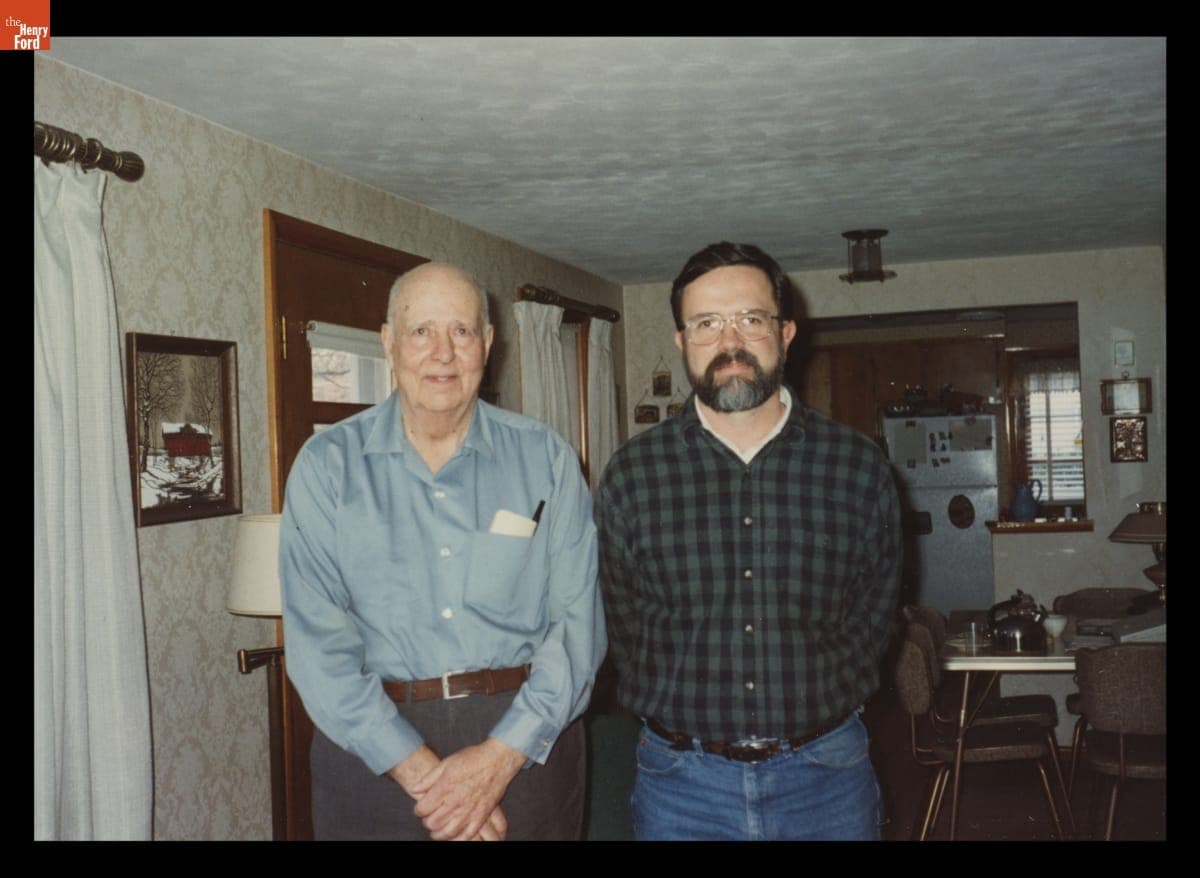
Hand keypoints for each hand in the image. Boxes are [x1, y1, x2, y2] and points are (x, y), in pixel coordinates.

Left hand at [411, 738, 525, 840]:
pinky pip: (467, 835)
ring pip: (447, 832)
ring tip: (438, 830)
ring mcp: (468, 811)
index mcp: (444, 788)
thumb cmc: (473, 759)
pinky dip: (458, 838)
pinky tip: (454, 834)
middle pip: (432, 823)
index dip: (419, 809)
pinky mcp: (481, 816)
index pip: (422, 809)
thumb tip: (415, 789)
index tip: (422, 807)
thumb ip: (429, 778)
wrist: (497, 760)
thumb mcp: (447, 762)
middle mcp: (455, 802)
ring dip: (439, 833)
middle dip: (428, 821)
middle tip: (430, 816)